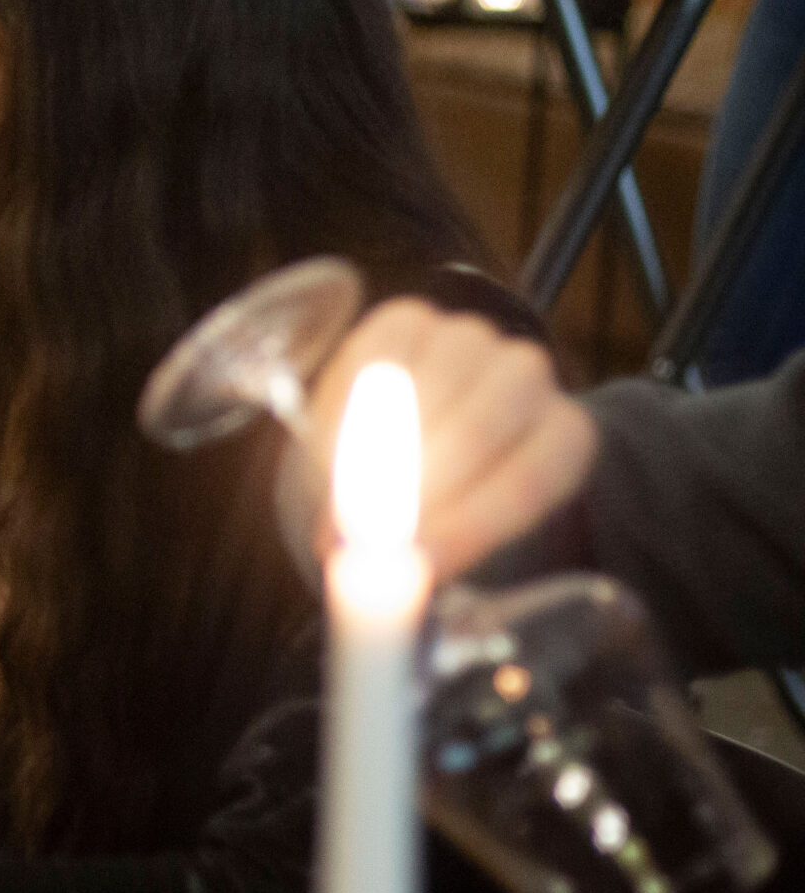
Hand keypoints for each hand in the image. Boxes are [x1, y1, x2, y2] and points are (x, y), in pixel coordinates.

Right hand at [280, 298, 598, 580]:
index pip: (530, 479)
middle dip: (411, 491)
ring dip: (370, 458)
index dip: (472, 523)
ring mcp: (469, 338)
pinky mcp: (408, 319)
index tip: (417, 562)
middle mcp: (528, 375)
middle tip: (358, 539)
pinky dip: (343, 414)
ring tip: (335, 507)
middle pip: (477, 429)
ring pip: (420, 393)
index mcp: (565, 437)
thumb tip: (392, 573)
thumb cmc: (438, 505)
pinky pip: (372, 360)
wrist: (411, 444)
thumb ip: (429, 553)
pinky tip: (328, 459)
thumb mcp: (449, 540)